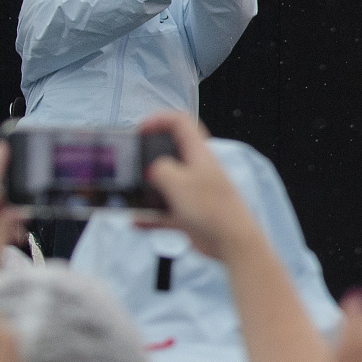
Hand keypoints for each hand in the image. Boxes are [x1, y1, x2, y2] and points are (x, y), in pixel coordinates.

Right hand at [137, 113, 262, 261]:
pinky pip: (165, 211)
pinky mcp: (191, 213)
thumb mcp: (178, 183)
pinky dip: (150, 215)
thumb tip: (152, 169)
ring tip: (129, 192)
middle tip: (131, 161)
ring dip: (147, 188)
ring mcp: (194, 192)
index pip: (181, 122)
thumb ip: (160, 169)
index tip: (140, 130)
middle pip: (171, 152)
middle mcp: (197, 170)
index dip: (159, 119)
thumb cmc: (213, 210)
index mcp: (199, 154)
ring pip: (166, 183)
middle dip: (148, 155)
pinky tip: (136, 220)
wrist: (232, 242)